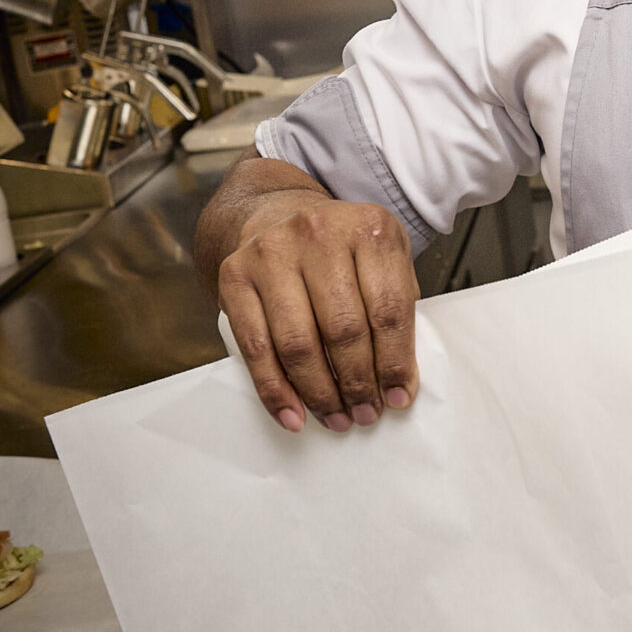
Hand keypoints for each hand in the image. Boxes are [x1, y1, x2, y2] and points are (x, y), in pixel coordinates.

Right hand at [215, 184, 419, 432]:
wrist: (278, 214)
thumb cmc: (342, 249)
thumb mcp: (383, 258)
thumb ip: (396, 308)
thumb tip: (397, 384)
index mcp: (369, 228)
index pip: (389, 308)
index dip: (395, 362)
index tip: (398, 397)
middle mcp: (319, 233)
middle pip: (344, 328)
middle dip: (357, 383)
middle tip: (366, 414)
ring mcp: (272, 252)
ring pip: (298, 343)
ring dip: (320, 392)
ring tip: (336, 418)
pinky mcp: (234, 276)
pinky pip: (256, 347)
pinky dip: (276, 390)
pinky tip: (293, 415)